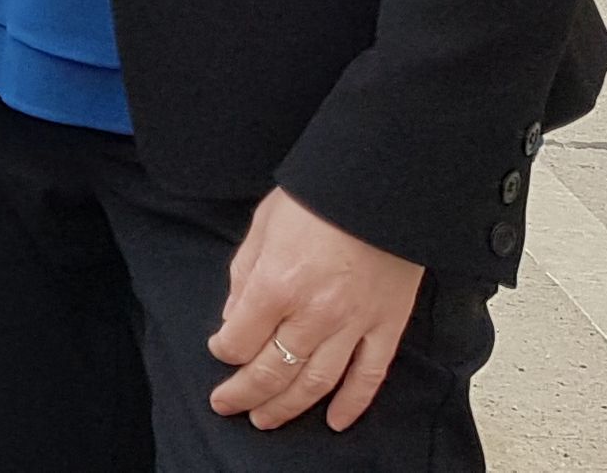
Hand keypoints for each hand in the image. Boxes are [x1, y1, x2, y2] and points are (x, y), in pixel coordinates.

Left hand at [206, 189, 425, 431]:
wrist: (382, 185)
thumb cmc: (318, 198)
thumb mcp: (264, 226)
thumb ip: (244, 275)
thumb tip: (231, 319)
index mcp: (276, 285)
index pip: (239, 341)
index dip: (223, 350)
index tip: (220, 349)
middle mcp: (313, 313)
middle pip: (272, 371)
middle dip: (244, 395)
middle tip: (227, 406)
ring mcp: (353, 325)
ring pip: (315, 384)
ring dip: (287, 408)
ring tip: (265, 421)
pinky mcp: (387, 327)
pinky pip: (369, 377)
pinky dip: (351, 405)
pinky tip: (334, 421)